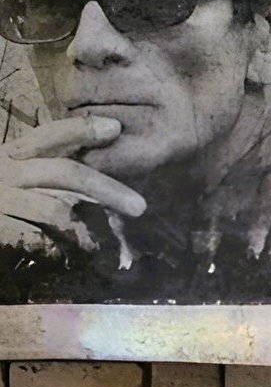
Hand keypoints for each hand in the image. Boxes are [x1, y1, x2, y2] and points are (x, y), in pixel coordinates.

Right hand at [0, 115, 146, 261]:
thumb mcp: (10, 178)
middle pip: (64, 173)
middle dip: (107, 189)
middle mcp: (4, 172)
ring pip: (54, 210)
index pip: (47, 136)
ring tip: (93, 247)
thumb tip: (98, 173)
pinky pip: (34, 240)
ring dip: (82, 232)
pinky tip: (59, 258)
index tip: (115, 128)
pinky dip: (53, 251)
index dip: (81, 129)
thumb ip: (42, 173)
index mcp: (8, 156)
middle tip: (140, 207)